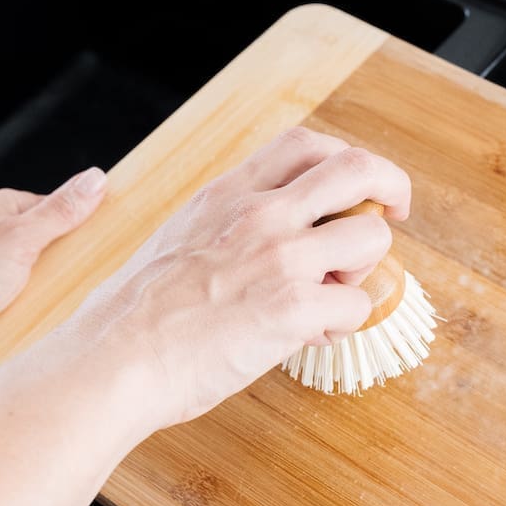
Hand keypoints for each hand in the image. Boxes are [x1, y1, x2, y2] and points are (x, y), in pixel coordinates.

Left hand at [0, 169, 107, 372]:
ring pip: (38, 288)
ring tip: (65, 318)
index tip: (121, 245)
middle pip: (55, 254)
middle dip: (73, 274)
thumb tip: (96, 178)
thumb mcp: (19, 239)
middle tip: (94, 290)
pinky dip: (29, 325)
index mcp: (10, 214)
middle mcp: (0, 241)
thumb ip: (60, 212)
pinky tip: (38, 335)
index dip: (93, 229)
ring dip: (49, 305)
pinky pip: (19, 314)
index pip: (66, 214)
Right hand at [59, 128, 409, 435]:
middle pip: (356, 169)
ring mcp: (279, 258)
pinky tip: (310, 337)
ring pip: (371, 239)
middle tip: (393, 214)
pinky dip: (343, 324)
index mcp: (227, 194)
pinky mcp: (292, 307)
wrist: (112, 360)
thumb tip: (259, 248)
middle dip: (389, 187)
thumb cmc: (130, 317)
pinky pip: (355, 306)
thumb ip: (226, 229)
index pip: (303, 145)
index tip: (354, 185)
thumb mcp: (176, 240)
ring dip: (363, 270)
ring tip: (330, 295)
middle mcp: (259, 214)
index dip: (342, 160)